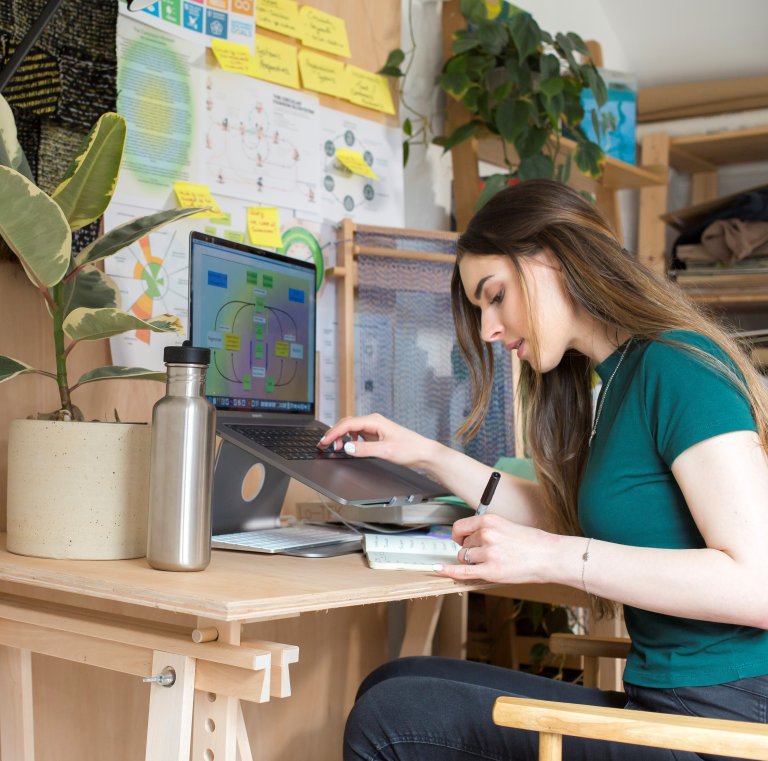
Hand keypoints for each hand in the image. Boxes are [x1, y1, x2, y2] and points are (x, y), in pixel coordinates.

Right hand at [319, 413, 434, 468]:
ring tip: (337, 448)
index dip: (333, 433)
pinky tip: (349, 448)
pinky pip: (358, 435)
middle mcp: (373, 422)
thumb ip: (364, 449)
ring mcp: (375, 428)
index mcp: (374, 421)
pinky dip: (350, 440)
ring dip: (342, 437)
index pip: (347, 424)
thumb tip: (347, 447)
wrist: (423, 453)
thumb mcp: (385, 451)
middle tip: (324, 445)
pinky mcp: (377, 435)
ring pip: (351, 429)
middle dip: (334, 434)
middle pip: (347, 424)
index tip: (324, 442)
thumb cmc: (409, 449)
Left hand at [436, 513, 556, 583]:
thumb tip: (468, 539)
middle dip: (471, 550)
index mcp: (489, 520)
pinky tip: (438, 570)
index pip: (460, 527)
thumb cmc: (532, 543)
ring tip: (492, 562)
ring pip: (464, 558)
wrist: (550, 556)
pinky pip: (463, 572)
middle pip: (463, 545)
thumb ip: (487, 530)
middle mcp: (486, 535)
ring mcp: (488, 553)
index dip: (458, 536)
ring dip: (471, 561)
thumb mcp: (507, 526)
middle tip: (489, 554)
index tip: (459, 540)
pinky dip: (448, 571)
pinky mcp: (491, 571)